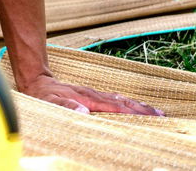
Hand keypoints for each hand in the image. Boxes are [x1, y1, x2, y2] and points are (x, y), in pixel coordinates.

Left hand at [20, 74, 163, 115]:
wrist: (35, 79)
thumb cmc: (42, 95)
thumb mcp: (49, 102)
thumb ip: (65, 106)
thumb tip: (84, 112)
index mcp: (86, 99)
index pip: (113, 106)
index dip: (131, 112)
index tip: (149, 116)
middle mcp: (92, 95)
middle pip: (121, 101)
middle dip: (140, 108)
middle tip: (160, 115)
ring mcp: (91, 93)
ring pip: (118, 98)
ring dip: (135, 104)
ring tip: (152, 110)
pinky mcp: (89, 94)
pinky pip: (111, 98)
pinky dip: (125, 101)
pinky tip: (130, 104)